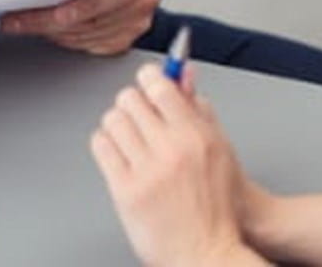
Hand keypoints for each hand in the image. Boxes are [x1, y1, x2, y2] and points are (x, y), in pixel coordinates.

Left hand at [1, 0, 158, 53]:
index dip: (79, 7)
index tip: (48, 11)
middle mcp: (142, 2)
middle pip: (94, 21)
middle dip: (51, 23)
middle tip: (18, 21)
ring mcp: (135, 25)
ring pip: (88, 37)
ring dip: (54, 33)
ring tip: (25, 25)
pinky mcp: (124, 40)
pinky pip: (91, 48)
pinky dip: (67, 40)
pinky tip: (50, 31)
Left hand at [91, 63, 266, 266]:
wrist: (208, 253)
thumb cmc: (219, 203)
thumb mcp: (218, 147)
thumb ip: (198, 106)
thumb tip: (183, 72)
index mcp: (195, 134)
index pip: (160, 86)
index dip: (149, 77)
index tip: (147, 78)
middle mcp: (170, 149)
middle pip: (131, 100)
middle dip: (133, 100)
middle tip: (137, 108)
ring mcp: (146, 171)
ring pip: (113, 121)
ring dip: (117, 121)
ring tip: (127, 131)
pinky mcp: (125, 192)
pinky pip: (102, 148)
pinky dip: (106, 143)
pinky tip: (117, 149)